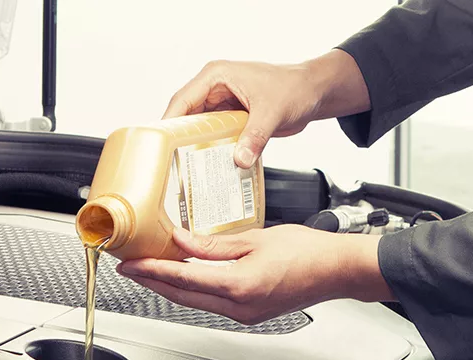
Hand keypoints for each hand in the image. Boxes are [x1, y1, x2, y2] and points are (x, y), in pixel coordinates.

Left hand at [116, 225, 393, 324]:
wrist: (337, 270)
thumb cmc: (308, 252)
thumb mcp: (256, 239)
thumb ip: (214, 244)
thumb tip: (182, 241)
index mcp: (239, 286)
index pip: (183, 279)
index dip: (152, 270)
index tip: (131, 263)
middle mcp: (239, 307)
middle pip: (183, 296)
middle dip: (153, 282)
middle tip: (130, 268)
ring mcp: (245, 314)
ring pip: (196, 302)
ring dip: (172, 287)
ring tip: (151, 270)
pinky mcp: (251, 313)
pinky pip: (213, 303)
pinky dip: (194, 290)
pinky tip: (185, 277)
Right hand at [164, 50, 370, 167]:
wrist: (313, 92)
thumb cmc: (294, 88)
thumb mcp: (272, 112)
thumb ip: (255, 136)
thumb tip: (239, 159)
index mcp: (216, 76)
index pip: (182, 100)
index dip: (168, 123)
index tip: (158, 146)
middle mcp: (214, 88)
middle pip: (185, 116)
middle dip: (178, 139)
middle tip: (169, 164)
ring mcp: (222, 104)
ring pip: (198, 128)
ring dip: (194, 147)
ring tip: (185, 170)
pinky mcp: (231, 118)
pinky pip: (214, 136)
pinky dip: (211, 150)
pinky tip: (208, 167)